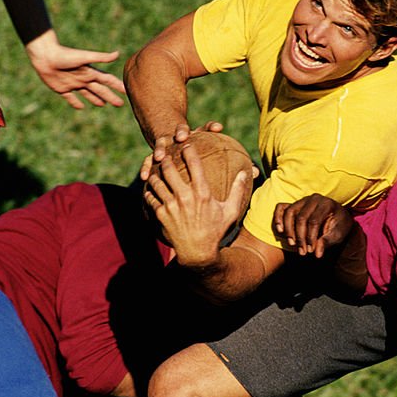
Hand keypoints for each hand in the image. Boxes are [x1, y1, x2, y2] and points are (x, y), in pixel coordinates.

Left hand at [25, 30, 124, 108]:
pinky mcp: (62, 89)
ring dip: (96, 99)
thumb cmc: (65, 55)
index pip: (108, 80)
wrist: (45, 56)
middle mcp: (84, 79)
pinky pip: (71, 98)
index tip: (127, 91)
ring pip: (88, 94)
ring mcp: (73, 84)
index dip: (117, 86)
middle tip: (120, 104)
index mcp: (90, 72)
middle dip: (111, 97)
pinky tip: (80, 107)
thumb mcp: (85, 57)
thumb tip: (117, 54)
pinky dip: (76, 103)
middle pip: (100, 90)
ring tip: (103, 105)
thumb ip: (101, 57)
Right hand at [139, 121, 223, 179]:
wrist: (172, 138)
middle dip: (166, 143)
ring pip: (158, 149)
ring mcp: (161, 147)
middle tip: (173, 144)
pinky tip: (144, 177)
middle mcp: (170, 139)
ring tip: (158, 158)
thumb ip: (208, 128)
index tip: (182, 137)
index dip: (182, 132)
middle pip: (167, 139)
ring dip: (158, 152)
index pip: (182, 130)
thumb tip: (219, 126)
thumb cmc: (192, 139)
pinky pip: (148, 163)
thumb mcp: (200, 133)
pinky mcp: (153, 158)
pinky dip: (145, 168)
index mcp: (182, 133)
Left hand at [144, 139, 248, 264]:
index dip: (188, 149)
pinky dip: (149, 190)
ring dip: (155, 173)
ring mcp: (171, 205)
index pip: (194, 163)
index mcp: (202, 193)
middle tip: (165, 154)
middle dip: (166, 158)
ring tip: (155, 169)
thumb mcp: (231, 212)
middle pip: (169, 168)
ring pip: (156, 181)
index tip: (186, 143)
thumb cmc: (216, 232)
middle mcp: (185, 197)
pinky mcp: (161, 215)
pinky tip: (150, 188)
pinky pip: (151, 197)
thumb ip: (238, 190)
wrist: (198, 253)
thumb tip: (247, 172)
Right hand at [274, 194, 353, 255]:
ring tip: (292, 244)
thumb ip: (327, 242)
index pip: (314, 221)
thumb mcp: (338, 235)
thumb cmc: (339, 227)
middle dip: (300, 237)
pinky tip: (280, 231)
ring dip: (289, 230)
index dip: (311, 237)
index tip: (311, 251)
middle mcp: (314, 198)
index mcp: (327, 204)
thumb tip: (317, 253)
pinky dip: (278, 218)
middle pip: (301, 217)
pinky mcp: (295, 204)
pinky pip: (281, 208)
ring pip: (290, 213)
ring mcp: (303, 200)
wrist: (338, 219)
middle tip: (302, 251)